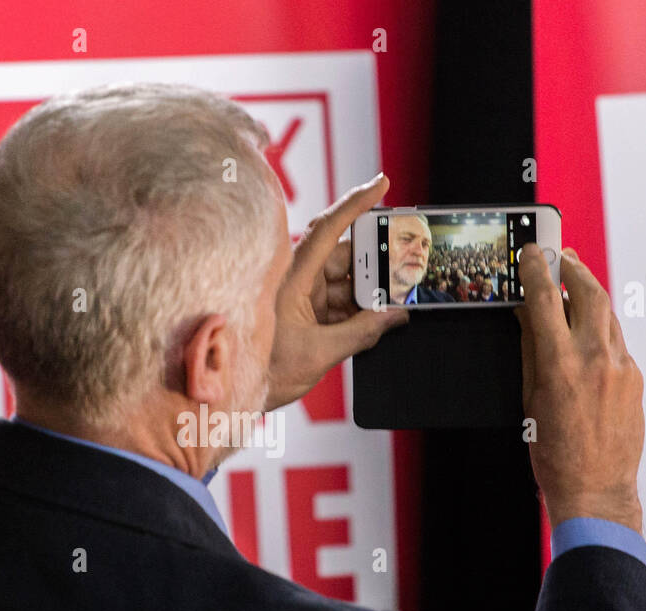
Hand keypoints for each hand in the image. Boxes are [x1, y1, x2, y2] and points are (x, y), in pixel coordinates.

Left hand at [265, 173, 409, 411]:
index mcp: (293, 278)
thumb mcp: (318, 353)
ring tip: (397, 301)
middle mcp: (297, 279)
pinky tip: (380, 319)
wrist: (238, 393)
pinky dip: (361, 310)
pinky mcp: (307, 313)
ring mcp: (303, 296)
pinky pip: (341, 302)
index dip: (356, 203)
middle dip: (377, 263)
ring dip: (371, 293)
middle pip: (346, 257)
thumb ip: (361, 333)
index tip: (382, 183)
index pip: (329, 229)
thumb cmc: (265, 370)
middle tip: (407, 267)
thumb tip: (394, 317)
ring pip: (347, 282)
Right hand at [515, 244, 644, 533]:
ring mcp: (621, 368)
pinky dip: (598, 331)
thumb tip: (529, 317)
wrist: (596, 490)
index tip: (530, 253)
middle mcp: (596, 360)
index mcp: (561, 365)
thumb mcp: (530, 401)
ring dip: (588, 296)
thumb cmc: (556, 456)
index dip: (536, 270)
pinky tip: (586, 337)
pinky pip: (615, 342)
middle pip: (589, 292)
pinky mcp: (635, 379)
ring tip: (573, 287)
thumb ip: (532, 353)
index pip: (546, 300)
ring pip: (606, 315)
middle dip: (574, 268)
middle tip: (560, 256)